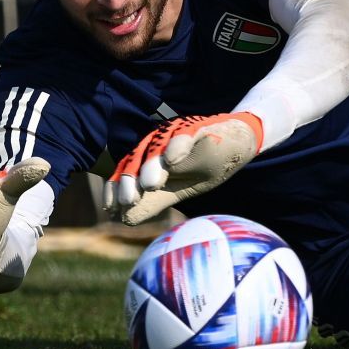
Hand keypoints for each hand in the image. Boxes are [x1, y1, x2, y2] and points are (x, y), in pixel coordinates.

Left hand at [104, 112, 262, 226]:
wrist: (236, 146)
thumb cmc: (203, 167)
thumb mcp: (176, 190)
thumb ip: (152, 202)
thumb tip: (124, 220)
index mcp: (149, 160)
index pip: (126, 172)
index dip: (117, 188)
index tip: (112, 208)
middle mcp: (157, 145)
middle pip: (137, 158)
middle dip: (131, 179)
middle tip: (129, 199)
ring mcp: (176, 135)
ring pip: (158, 146)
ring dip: (152, 164)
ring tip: (150, 184)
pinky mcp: (197, 128)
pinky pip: (185, 134)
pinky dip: (178, 145)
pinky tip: (173, 159)